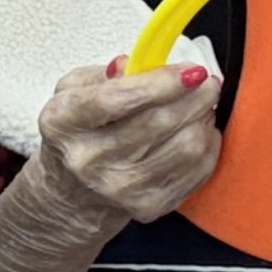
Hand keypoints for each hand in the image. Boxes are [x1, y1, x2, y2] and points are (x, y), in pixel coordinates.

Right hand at [0, 53, 223, 271]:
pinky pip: (197, 170)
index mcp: (63, 122)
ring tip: (202, 105)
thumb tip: (141, 65)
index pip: (116, 99)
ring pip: (185, 147)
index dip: (161, 82)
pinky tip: (199, 130)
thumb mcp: (74, 91)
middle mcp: (89, 160)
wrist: (72, 191)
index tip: (192, 69)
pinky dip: (207, 145)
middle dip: (195, 96)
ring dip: (203, 118)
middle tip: (208, 80)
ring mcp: (120, 189)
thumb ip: (105, 73)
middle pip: (158, 122)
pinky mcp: (149, 207)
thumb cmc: (79, 130)